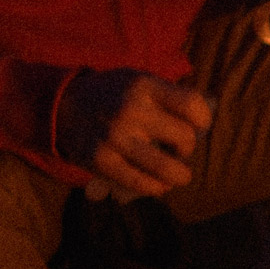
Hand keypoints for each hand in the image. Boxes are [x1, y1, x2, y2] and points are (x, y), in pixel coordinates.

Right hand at [57, 69, 211, 200]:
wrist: (64, 106)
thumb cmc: (115, 95)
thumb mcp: (140, 81)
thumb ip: (170, 97)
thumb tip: (205, 122)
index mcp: (144, 86)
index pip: (192, 105)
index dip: (204, 120)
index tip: (198, 126)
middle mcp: (130, 110)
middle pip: (185, 138)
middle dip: (187, 148)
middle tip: (179, 149)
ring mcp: (115, 137)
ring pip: (167, 168)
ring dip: (180, 175)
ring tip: (179, 174)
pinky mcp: (101, 160)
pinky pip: (142, 184)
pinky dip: (157, 188)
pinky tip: (159, 184)